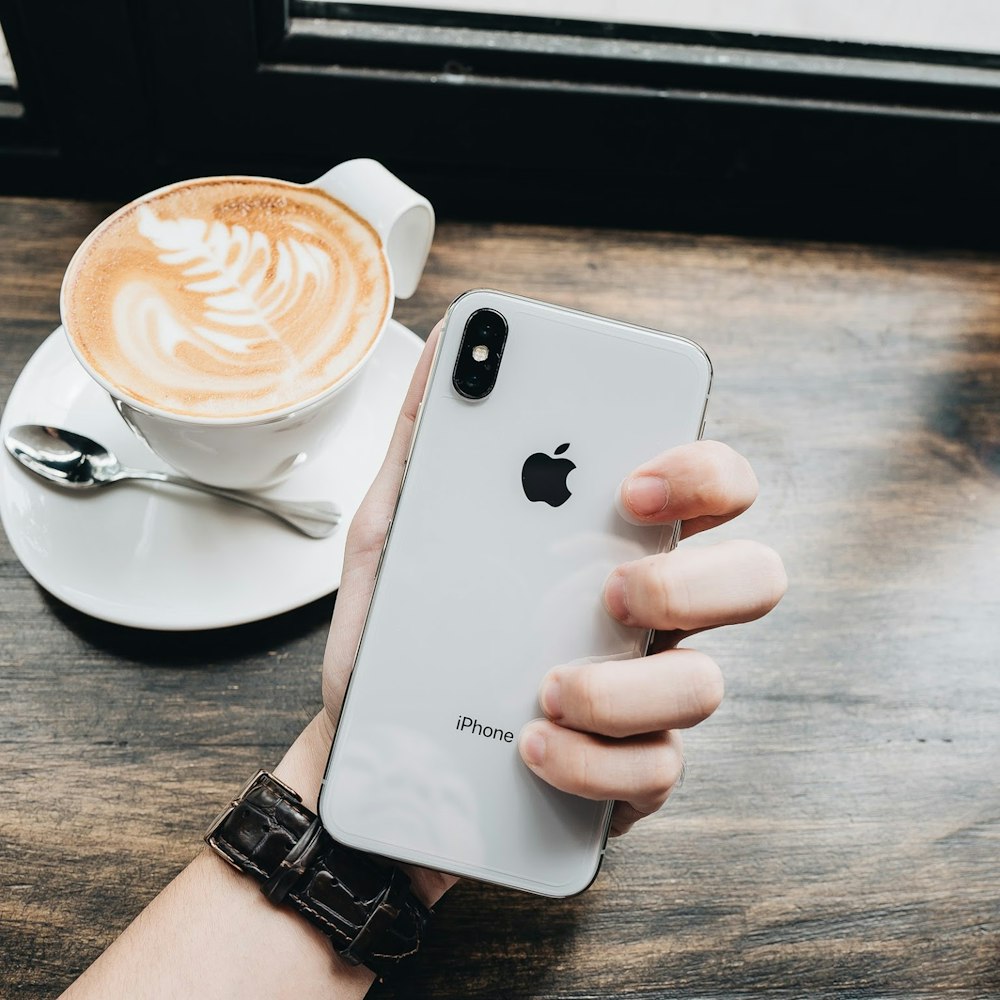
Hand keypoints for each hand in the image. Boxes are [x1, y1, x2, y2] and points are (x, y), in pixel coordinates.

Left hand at [303, 321, 784, 898]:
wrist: (368, 759)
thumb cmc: (397, 638)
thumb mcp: (392, 531)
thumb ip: (425, 444)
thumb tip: (448, 340)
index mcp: (603, 544)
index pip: (707, 489)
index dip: (702, 472)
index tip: (631, 484)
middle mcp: (643, 616)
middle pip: (752, 579)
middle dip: (693, 581)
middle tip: (608, 589)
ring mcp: (641, 698)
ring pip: (708, 686)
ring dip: (626, 688)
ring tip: (542, 688)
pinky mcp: (624, 776)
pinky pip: (656, 772)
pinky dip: (594, 762)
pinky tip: (531, 748)